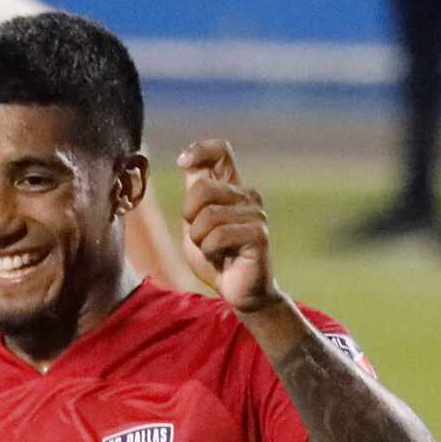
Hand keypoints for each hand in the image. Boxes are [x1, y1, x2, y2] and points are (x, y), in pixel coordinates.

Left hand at [177, 140, 279, 315]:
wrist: (237, 291)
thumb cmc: (215, 257)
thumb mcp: (195, 222)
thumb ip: (193, 194)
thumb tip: (185, 160)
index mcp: (231, 188)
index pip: (221, 151)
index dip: (200, 150)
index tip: (182, 162)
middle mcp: (246, 195)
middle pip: (201, 187)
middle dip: (189, 217)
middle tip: (201, 237)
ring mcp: (255, 213)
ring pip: (207, 216)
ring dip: (200, 241)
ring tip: (213, 250)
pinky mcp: (258, 234)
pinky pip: (219, 236)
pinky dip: (210, 251)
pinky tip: (222, 258)